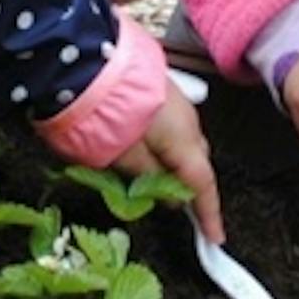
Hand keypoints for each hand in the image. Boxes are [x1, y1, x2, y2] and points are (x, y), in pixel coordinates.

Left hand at [118, 85, 225, 245]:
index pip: (203, 184)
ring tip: (151, 179)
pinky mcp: (161, 90)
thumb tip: (167, 195)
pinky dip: (166, 144)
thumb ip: (149, 179)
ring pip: (184, 143)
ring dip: (174, 163)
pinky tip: (146, 149)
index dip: (209, 214)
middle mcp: (187, 119)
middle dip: (190, 186)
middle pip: (197, 162)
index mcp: (183, 139)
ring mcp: (176, 101)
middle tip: (173, 206)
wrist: (83, 60)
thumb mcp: (122, 157)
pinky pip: (173, 126)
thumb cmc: (102, 111)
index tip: (215, 238)